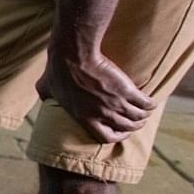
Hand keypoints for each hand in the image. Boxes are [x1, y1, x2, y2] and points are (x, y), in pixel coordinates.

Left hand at [36, 47, 154, 143]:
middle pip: (126, 127)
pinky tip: (151, 102)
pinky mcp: (127, 91)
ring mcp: (116, 103)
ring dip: (143, 116)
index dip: (116, 136)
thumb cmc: (58, 69)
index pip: (105, 137)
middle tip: (137, 120)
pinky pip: (145, 103)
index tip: (121, 132)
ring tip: (146, 112)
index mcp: (84, 118)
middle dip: (133, 126)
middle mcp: (102, 114)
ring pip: (137, 117)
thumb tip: (42, 96)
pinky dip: (150, 105)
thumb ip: (46, 96)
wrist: (73, 55)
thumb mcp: (47, 87)